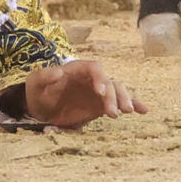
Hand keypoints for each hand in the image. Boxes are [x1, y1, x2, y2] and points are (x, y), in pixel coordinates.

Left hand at [22, 59, 146, 128]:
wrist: (39, 107)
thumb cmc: (37, 91)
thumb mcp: (36, 82)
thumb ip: (45, 76)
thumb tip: (58, 72)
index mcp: (77, 69)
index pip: (95, 68)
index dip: (100, 78)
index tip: (100, 93)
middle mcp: (91, 79)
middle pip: (110, 82)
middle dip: (114, 96)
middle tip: (114, 113)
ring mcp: (98, 92)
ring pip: (118, 91)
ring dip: (124, 100)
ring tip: (127, 112)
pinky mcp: (100, 105)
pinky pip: (119, 103)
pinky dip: (132, 104)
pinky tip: (143, 110)